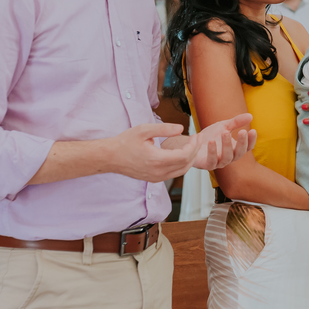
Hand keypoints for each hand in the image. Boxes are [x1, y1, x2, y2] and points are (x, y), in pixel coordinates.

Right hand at [110, 121, 245, 181]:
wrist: (111, 157)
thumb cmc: (126, 142)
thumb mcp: (144, 130)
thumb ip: (164, 129)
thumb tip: (181, 128)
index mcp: (157, 160)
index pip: (184, 156)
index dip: (193, 146)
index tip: (196, 135)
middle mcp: (158, 172)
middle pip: (186, 164)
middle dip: (195, 151)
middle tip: (198, 139)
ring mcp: (157, 178)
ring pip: (182, 171)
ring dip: (190, 159)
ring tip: (192, 145)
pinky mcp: (154, 180)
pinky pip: (174, 174)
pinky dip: (182, 165)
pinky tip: (182, 153)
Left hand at [189, 113, 256, 170]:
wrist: (193, 142)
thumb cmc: (211, 136)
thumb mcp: (224, 126)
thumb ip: (236, 122)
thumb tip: (251, 115)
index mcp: (235, 149)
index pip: (247, 147)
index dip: (251, 140)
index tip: (253, 130)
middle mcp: (229, 157)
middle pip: (239, 153)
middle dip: (241, 142)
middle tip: (242, 131)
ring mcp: (219, 162)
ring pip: (227, 158)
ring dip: (227, 145)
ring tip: (225, 132)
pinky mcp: (207, 165)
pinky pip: (212, 162)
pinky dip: (212, 152)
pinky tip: (212, 141)